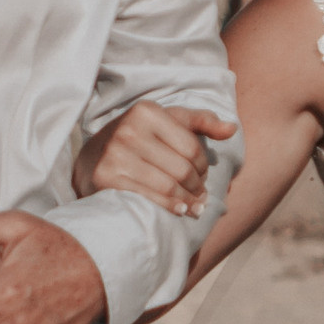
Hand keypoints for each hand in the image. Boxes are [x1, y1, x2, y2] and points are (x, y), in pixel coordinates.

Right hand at [74, 99, 236, 219]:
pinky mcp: (106, 178)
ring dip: (188, 201)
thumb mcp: (167, 122)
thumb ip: (200, 122)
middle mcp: (129, 130)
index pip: (192, 147)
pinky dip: (170, 207)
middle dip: (197, 187)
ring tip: (195, 208)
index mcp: (146, 111)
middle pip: (182, 169)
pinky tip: (180, 211)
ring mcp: (115, 154)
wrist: (92, 157)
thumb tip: (232, 129)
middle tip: (201, 197)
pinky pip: (148, 197)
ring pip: (168, 186)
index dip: (204, 167)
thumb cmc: (138, 138)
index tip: (204, 177)